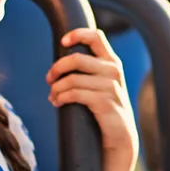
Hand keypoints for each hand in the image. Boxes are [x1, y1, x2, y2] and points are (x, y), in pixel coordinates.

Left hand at [47, 28, 138, 164]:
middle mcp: (113, 71)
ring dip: (56, 88)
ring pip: (72, 79)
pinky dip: (61, 97)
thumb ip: (90, 70)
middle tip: (49, 79)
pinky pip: (75, 94)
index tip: (63, 42)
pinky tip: (57, 102)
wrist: (120, 136)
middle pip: (77, 58)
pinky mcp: (105, 102)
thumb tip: (60, 63)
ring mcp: (110, 86)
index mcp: (112, 62)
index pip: (96, 36)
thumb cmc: (105, 109)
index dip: (77, 35)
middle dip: (57, 68)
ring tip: (53, 96)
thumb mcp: (101, 84)